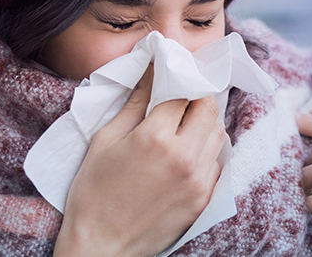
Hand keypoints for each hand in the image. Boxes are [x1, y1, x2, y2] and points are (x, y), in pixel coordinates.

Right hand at [54, 68, 226, 256]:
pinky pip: (216, 164)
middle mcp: (183, 156)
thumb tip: (150, 72)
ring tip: (181, 130)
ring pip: (218, 135)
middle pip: (208, 108)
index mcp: (155, 137)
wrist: (101, 246)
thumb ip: (133, 104)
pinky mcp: (203, 200)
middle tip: (178, 101)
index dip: (176, 79)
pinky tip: (184, 156)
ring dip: (203, 125)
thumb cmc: (93, 193)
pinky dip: (205, 153)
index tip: (170, 75)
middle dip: (195, 98)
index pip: (182, 92)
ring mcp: (197, 180)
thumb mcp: (105, 140)